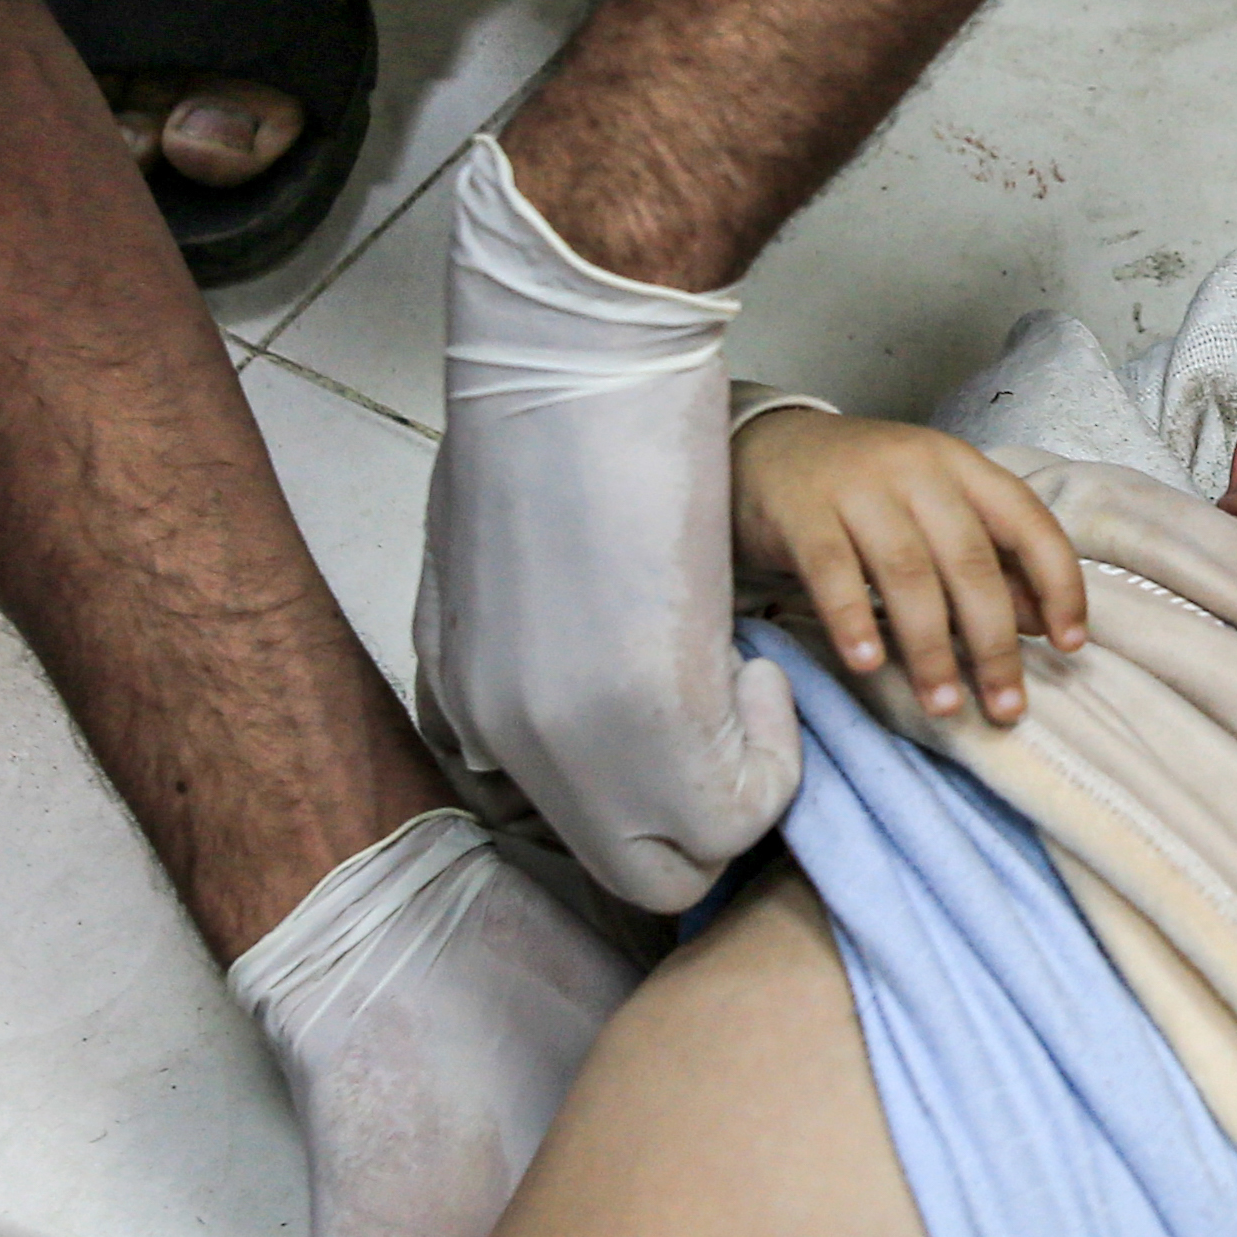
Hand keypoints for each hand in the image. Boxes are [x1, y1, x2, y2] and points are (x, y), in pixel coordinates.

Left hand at [417, 133, 801, 911]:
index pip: (555, 834)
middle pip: (633, 874)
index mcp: (468, 706)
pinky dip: (768, 755)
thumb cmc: (543, 428)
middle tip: (727, 732)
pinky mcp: (656, 722)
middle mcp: (513, 748)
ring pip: (693, 859)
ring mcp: (580, 747)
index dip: (633, 806)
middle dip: (693, 825)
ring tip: (747, 689)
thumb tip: (508, 719)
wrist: (580, 362)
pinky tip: (758, 668)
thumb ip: (489, 648)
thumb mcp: (476, 561)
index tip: (676, 739)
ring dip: (741, 789)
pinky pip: (739, 809)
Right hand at [732, 408, 1086, 724]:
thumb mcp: (934, 511)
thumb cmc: (866, 491)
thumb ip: (987, 559)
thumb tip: (1041, 624)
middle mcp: (916, 469)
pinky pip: (833, 572)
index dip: (1058, 584)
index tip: (1069, 645)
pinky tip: (868, 664)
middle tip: (1004, 706)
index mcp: (961, 466)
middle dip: (993, 642)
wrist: (767, 447)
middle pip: (969, 560)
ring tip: (943, 705)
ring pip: (907, 573)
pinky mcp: (802, 512)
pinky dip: (854, 621)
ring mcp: (857, 487)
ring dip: (930, 648)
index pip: (1028, 521)